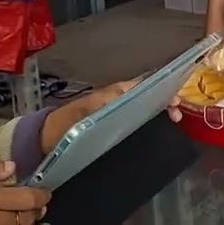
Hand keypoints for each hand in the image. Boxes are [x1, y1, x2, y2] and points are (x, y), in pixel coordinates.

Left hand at [40, 81, 182, 153]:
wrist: (45, 141)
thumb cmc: (63, 125)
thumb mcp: (83, 113)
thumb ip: (105, 102)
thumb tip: (130, 93)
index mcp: (112, 93)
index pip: (142, 83)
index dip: (161, 86)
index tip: (175, 96)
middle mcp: (117, 100)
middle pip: (148, 94)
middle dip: (166, 99)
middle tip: (178, 113)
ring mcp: (116, 113)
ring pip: (145, 106)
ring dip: (161, 109)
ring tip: (174, 119)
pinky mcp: (113, 126)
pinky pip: (137, 118)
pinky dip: (152, 120)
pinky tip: (159, 128)